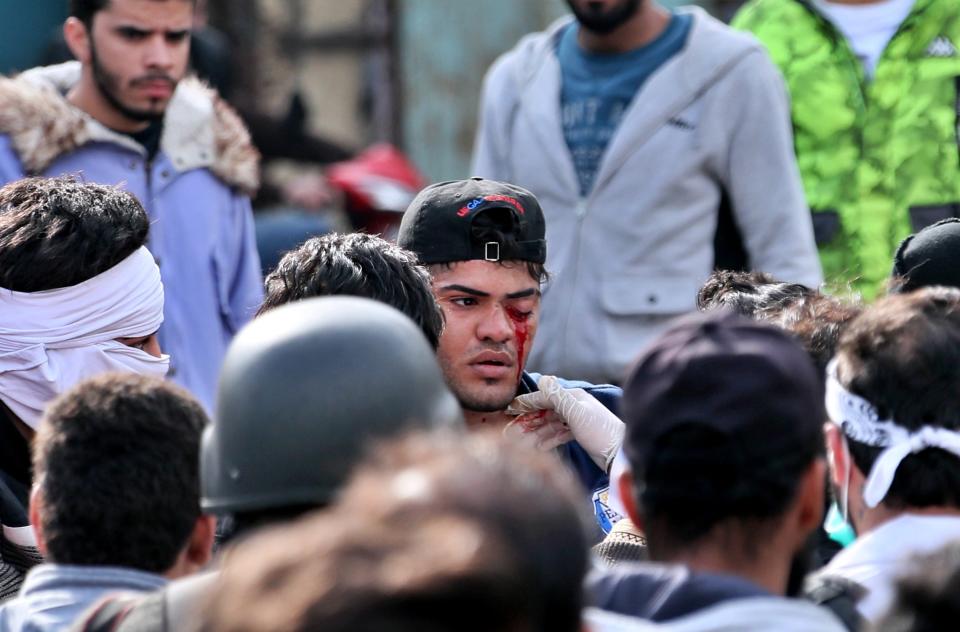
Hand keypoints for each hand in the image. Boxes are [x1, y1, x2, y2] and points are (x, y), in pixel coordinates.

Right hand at [506, 375, 624, 470]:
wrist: (620, 455)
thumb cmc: (599, 432)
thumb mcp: (576, 413)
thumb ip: (557, 397)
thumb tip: (543, 378)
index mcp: (573, 397)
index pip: (544, 397)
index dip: (526, 403)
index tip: (508, 408)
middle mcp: (574, 406)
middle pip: (545, 411)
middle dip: (528, 420)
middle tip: (511, 430)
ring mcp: (577, 421)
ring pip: (550, 424)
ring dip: (535, 432)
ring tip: (520, 442)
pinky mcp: (579, 435)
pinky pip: (558, 434)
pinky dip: (547, 439)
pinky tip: (537, 447)